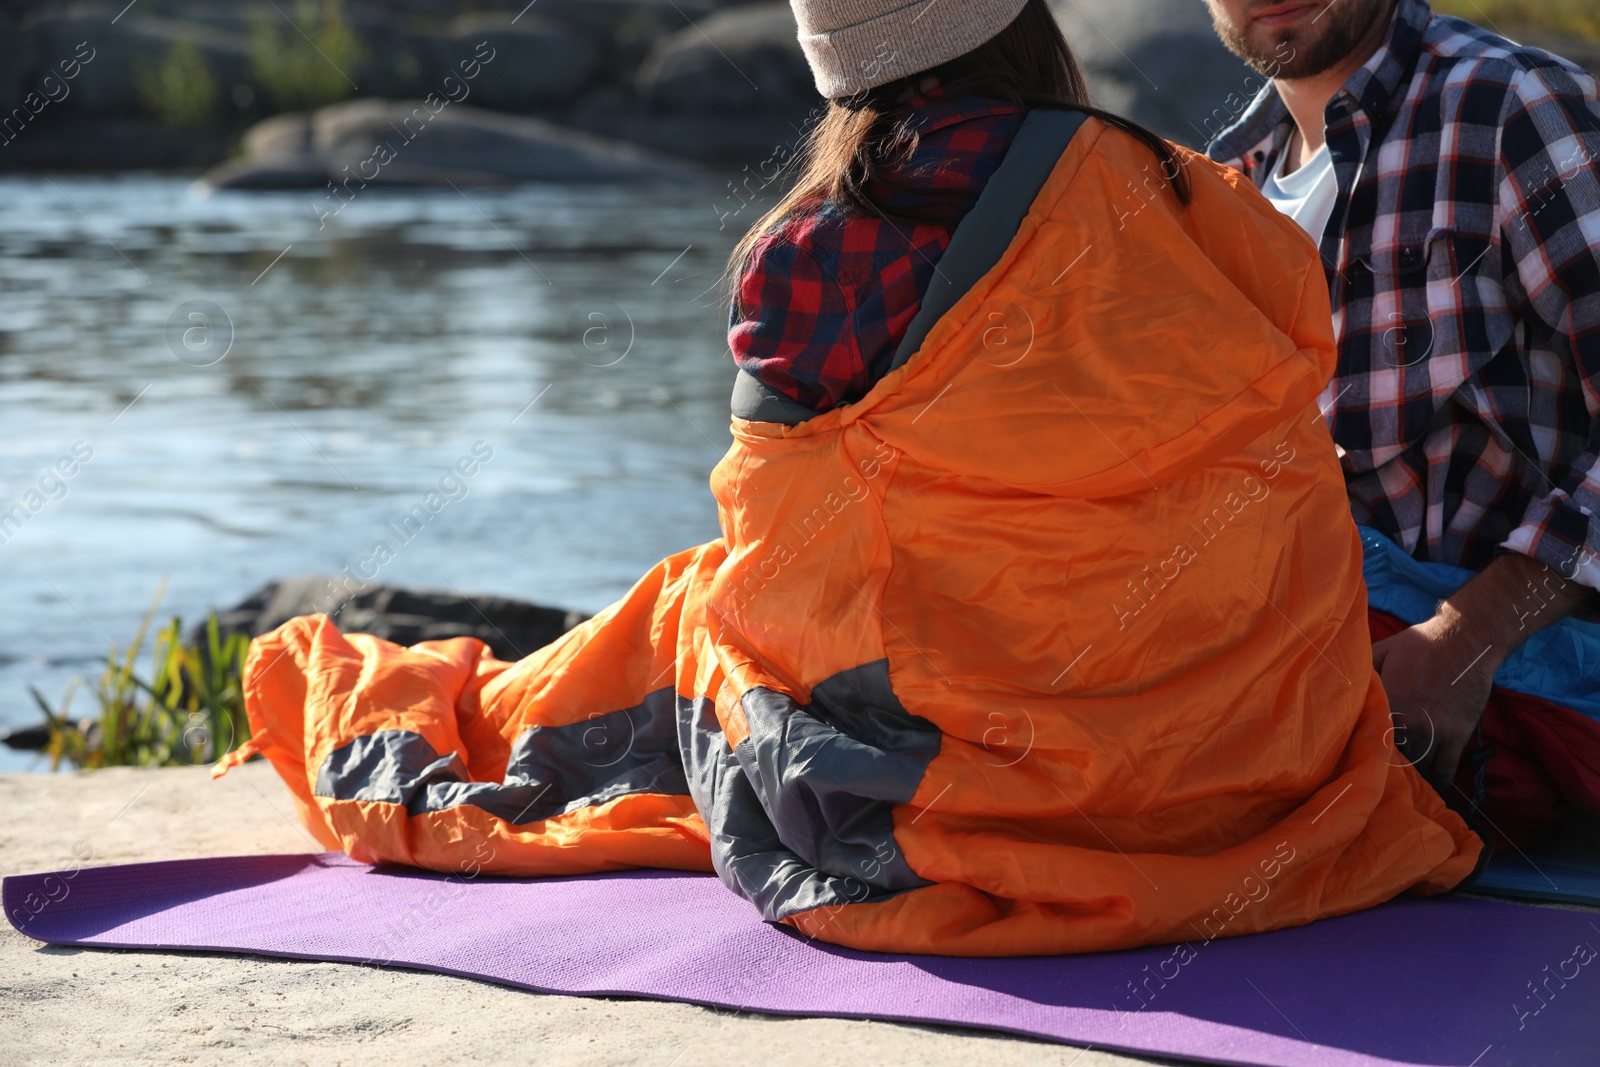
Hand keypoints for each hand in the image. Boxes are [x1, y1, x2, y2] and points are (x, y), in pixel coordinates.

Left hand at [1372, 608, 1500, 792]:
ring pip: (1419, 763)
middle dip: (1389, 761)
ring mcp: (1434, 731)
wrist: (1465, 640)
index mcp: (1386, 703)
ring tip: (1406, 778)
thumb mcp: (1381, 651)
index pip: (1370, 737)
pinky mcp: (1458, 735)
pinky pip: (1447, 766)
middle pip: (1394, 754)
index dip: (1367, 747)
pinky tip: (1434, 783)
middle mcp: (1408, 722)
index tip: (1361, 755)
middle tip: (1383, 770)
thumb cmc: (1421, 643)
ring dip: (1414, 770)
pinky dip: (1440, 778)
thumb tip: (1346, 681)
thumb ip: (1364, 671)